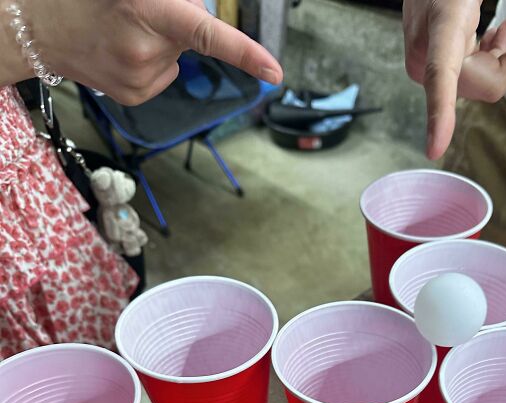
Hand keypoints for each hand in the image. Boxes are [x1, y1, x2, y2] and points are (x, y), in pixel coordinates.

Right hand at [27, 0, 282, 103]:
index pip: (205, 33)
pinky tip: (123, 52)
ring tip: (122, 31)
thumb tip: (200, 10)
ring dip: (161, 43)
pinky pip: (163, 77)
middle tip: (136, 10)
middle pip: (190, 35)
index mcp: (146, 9)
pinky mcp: (136, 96)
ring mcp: (140, 78)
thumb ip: (172, 1)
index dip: (244, 53)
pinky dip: (151, 64)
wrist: (38, 27)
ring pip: (177, 58)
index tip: (274, 71)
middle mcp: (146, 48)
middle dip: (176, 20)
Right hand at [403, 0, 505, 159]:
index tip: (437, 148)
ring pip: (473, 86)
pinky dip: (486, 64)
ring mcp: (420, 61)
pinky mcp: (422, 65)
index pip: (439, 73)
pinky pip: (463, 81)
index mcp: (441, 19)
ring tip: (504, 30)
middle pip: (477, 86)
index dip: (440, 111)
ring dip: (498, 63)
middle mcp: (424, 48)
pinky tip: (491, 38)